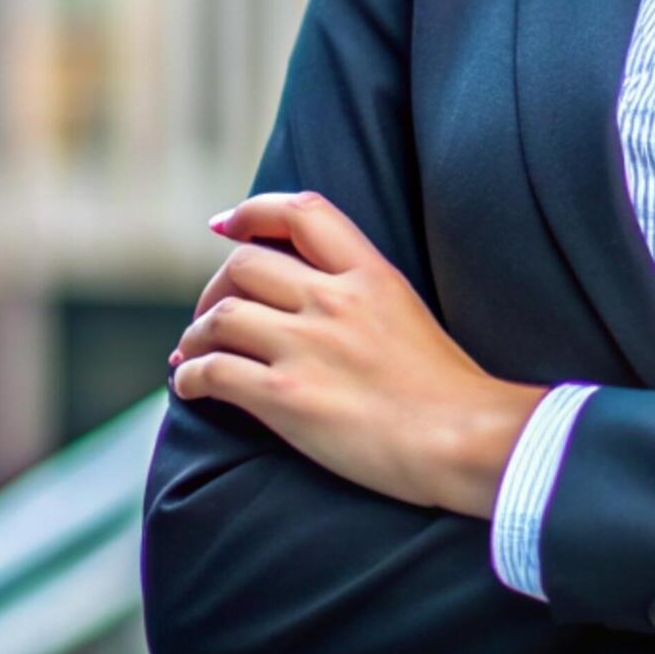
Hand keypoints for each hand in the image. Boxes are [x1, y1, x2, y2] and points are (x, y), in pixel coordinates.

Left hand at [170, 190, 539, 519]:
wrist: (465, 441)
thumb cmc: (450, 393)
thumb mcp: (411, 315)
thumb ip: (366, 298)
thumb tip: (317, 302)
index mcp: (372, 275)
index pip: (302, 213)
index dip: (252, 212)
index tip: (225, 226)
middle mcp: (335, 300)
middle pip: (245, 265)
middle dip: (214, 289)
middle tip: (209, 317)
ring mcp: (309, 346)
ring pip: (219, 317)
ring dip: (194, 337)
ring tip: (191, 356)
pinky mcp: (287, 396)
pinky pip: (213, 372)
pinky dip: (189, 378)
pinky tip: (191, 389)